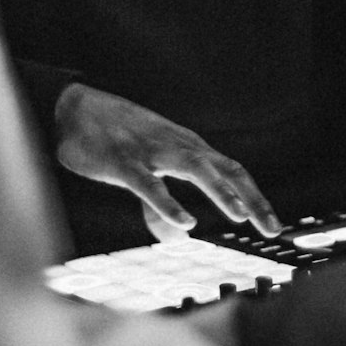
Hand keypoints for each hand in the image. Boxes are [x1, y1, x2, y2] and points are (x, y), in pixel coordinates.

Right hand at [55, 83, 281, 241]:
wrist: (72, 110)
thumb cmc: (113, 140)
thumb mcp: (145, 170)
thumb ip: (161, 205)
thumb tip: (178, 235)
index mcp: (187, 147)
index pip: (232, 170)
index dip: (255, 196)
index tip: (273, 224)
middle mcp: (177, 146)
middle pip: (225, 169)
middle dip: (252, 198)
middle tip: (272, 228)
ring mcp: (151, 152)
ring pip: (195, 168)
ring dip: (220, 191)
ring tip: (240, 216)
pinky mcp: (123, 161)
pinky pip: (149, 184)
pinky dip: (169, 203)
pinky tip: (185, 222)